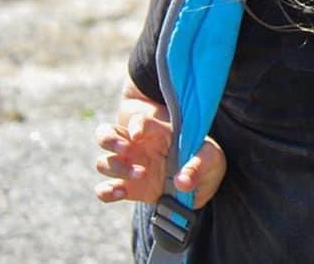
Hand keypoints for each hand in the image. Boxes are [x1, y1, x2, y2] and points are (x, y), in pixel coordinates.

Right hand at [94, 113, 226, 209]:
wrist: (203, 184)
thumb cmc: (206, 161)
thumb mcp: (210, 159)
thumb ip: (198, 166)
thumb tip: (183, 181)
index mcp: (157, 132)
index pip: (137, 121)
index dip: (134, 125)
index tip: (138, 135)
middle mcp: (138, 146)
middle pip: (106, 134)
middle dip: (110, 140)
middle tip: (126, 149)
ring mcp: (129, 166)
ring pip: (103, 162)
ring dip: (115, 168)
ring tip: (141, 174)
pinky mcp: (127, 188)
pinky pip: (104, 189)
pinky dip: (106, 191)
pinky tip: (121, 193)